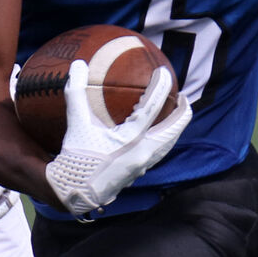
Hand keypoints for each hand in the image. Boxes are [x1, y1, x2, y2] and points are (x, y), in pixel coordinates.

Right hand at [45, 59, 191, 216]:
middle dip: (182, 113)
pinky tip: (156, 134)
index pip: (152, 108)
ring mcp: (143, 165)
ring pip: (168, 144)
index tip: (163, 72)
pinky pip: (159, 153)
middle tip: (182, 96)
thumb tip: (78, 64)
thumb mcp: (76, 123)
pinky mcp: (138, 173)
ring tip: (176, 114)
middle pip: (173, 131)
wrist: (74, 192)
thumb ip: (76, 92)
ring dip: (175, 128)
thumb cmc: (76, 157)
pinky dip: (164, 139)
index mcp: (130, 139)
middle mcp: (142, 153)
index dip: (160, 87)